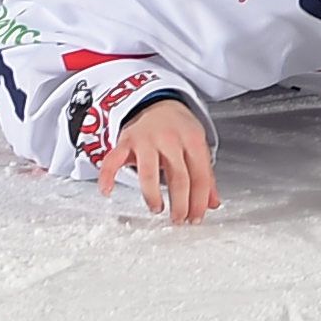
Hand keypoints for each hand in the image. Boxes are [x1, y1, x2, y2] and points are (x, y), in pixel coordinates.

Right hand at [97, 98, 220, 224]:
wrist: (154, 101)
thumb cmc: (176, 128)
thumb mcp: (196, 145)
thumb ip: (205, 174)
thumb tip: (213, 203)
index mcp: (193, 140)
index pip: (200, 175)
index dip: (199, 200)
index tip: (196, 218)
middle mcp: (170, 139)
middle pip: (179, 176)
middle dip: (180, 203)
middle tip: (179, 219)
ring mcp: (146, 139)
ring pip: (149, 173)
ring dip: (153, 195)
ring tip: (157, 209)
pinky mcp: (125, 141)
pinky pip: (112, 160)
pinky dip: (107, 176)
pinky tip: (108, 191)